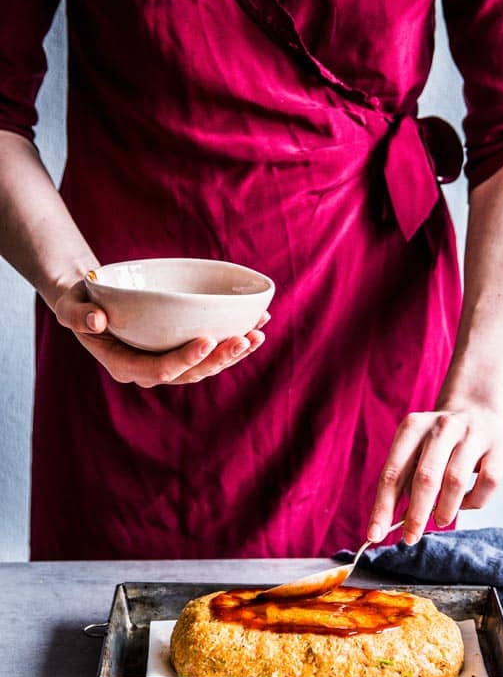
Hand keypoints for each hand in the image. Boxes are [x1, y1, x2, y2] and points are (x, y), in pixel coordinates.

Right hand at [54, 279, 269, 386]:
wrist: (91, 303)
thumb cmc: (79, 304)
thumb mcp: (70, 307)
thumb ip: (76, 315)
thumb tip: (96, 321)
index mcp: (124, 365)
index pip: (160, 370)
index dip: (186, 358)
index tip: (208, 338)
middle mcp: (150, 370)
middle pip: (191, 373)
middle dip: (221, 358)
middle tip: (245, 338)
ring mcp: (168, 363)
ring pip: (206, 367)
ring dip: (234, 353)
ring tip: (258, 333)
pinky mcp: (180, 351)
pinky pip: (211, 352)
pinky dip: (234, 340)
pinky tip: (257, 324)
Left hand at [367, 405, 502, 545]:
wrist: (477, 407)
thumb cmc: (438, 439)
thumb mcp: (415, 448)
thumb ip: (406, 480)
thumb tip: (400, 521)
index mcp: (413, 427)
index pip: (393, 472)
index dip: (383, 507)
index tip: (375, 534)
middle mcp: (442, 428)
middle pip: (425, 478)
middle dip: (415, 515)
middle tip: (410, 538)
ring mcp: (472, 436)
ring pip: (456, 481)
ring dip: (445, 510)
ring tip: (440, 520)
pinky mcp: (498, 449)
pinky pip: (487, 483)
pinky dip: (474, 501)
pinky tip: (465, 504)